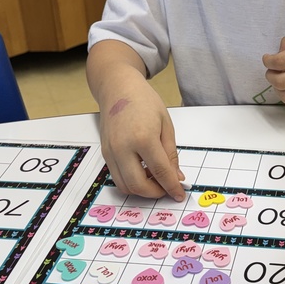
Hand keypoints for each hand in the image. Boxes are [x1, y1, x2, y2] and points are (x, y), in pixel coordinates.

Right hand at [98, 78, 184, 201]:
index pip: (160, 171)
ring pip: (125, 186)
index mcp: (143, 137)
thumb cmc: (143, 101)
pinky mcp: (105, 153)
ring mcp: (111, 152)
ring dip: (142, 190)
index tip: (179, 194)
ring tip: (155, 180)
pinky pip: (117, 177)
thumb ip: (170, 154)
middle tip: (167, 189)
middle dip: (155, 193)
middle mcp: (123, 147)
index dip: (172, 187)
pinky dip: (131, 181)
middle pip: (138, 185)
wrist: (118, 88)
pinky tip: (143, 173)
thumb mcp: (166, 125)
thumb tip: (176, 176)